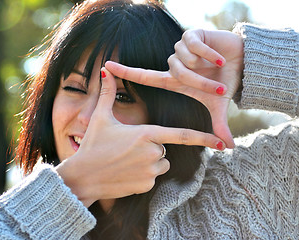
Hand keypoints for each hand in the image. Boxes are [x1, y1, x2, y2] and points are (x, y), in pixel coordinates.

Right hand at [56, 68, 224, 206]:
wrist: (83, 177)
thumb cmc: (92, 145)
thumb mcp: (100, 117)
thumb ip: (108, 93)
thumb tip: (106, 70)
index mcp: (145, 134)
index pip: (181, 135)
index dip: (203, 138)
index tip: (220, 142)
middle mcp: (152, 153)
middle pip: (164, 147)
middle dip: (152, 146)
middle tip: (127, 148)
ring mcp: (150, 172)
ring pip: (160, 163)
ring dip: (149, 161)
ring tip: (126, 160)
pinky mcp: (146, 187)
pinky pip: (153, 177)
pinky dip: (143, 175)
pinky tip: (125, 173)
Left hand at [105, 29, 243, 147]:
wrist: (243, 63)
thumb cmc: (225, 82)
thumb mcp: (218, 105)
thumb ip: (218, 125)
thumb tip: (229, 148)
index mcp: (173, 80)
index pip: (144, 76)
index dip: (125, 72)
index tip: (106, 66)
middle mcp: (174, 63)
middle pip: (175, 72)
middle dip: (199, 82)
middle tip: (220, 88)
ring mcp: (181, 48)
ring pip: (183, 59)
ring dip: (204, 67)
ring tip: (218, 67)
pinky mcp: (192, 35)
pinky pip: (193, 45)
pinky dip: (209, 54)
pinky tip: (219, 57)